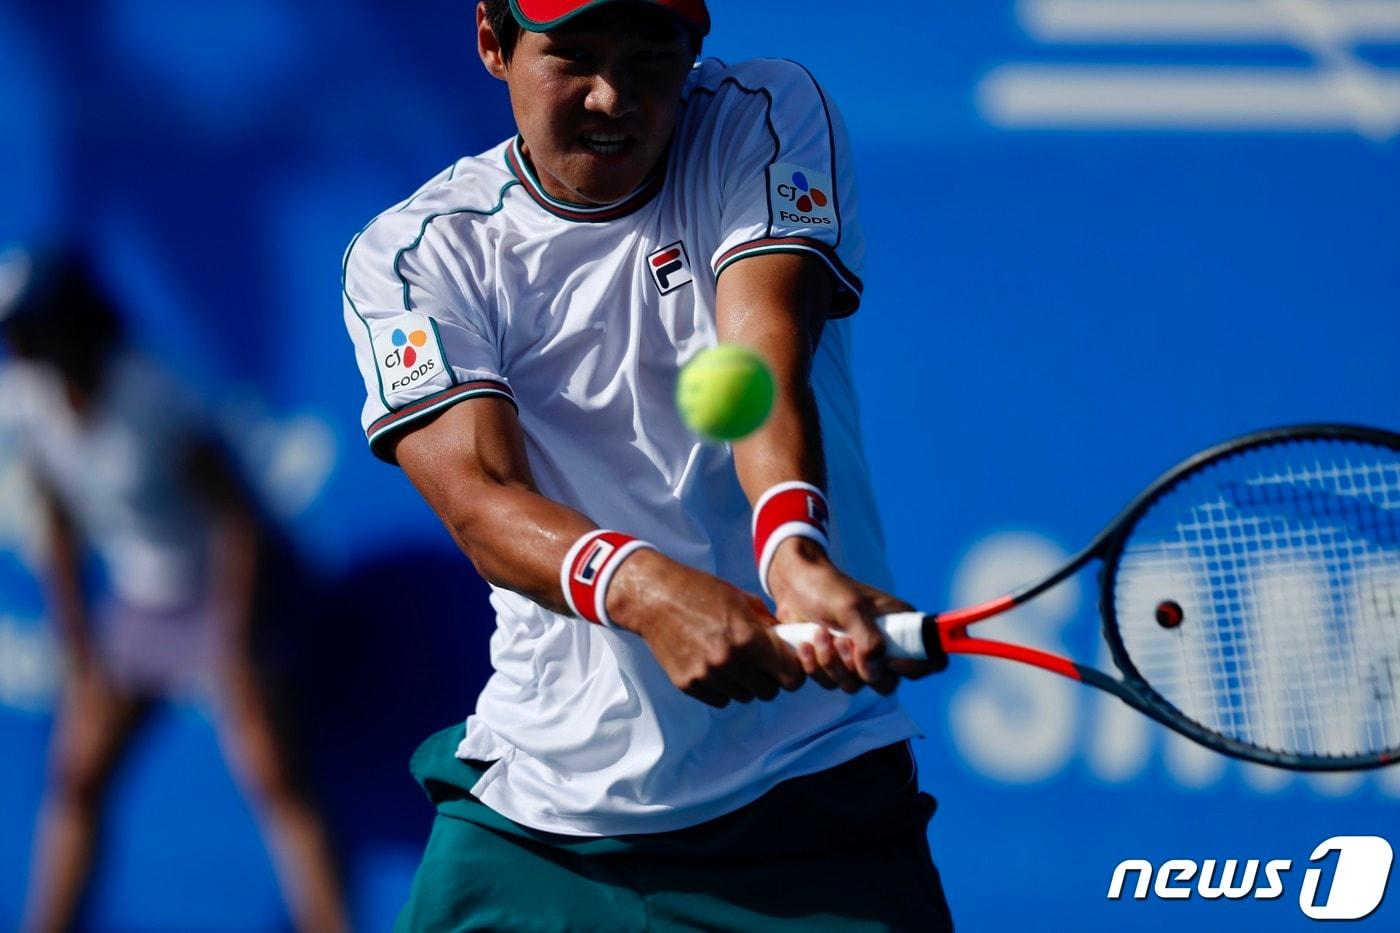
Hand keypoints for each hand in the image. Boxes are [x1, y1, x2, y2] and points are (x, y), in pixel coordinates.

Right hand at [606, 549, 805, 707]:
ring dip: (745, 684)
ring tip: (735, 662)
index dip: (794, 672)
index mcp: (748, 638)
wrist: (655, 597)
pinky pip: (720, 699)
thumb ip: (767, 625)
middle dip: (770, 678)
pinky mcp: (688, 684)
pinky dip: (723, 688)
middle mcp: (729, 661)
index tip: (788, 665)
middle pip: (769, 691)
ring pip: (744, 697)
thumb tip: (789, 644)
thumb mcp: (741, 600)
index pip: (791, 675)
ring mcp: (707, 675)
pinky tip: (715, 667)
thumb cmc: (701, 591)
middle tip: (761, 664)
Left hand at [767, 537, 943, 693]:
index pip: (932, 659)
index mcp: (901, 625)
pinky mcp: (836, 665)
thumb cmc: (826, 587)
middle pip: (888, 683)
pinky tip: (806, 644)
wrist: (794, 584)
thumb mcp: (850, 607)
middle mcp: (885, 646)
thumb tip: (875, 669)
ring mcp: (860, 658)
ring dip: (832, 665)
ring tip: (819, 634)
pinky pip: (831, 683)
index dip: (917, 668)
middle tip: (842, 643)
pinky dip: (815, 667)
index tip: (891, 662)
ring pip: (855, 685)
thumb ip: (868, 639)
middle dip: (860, 669)